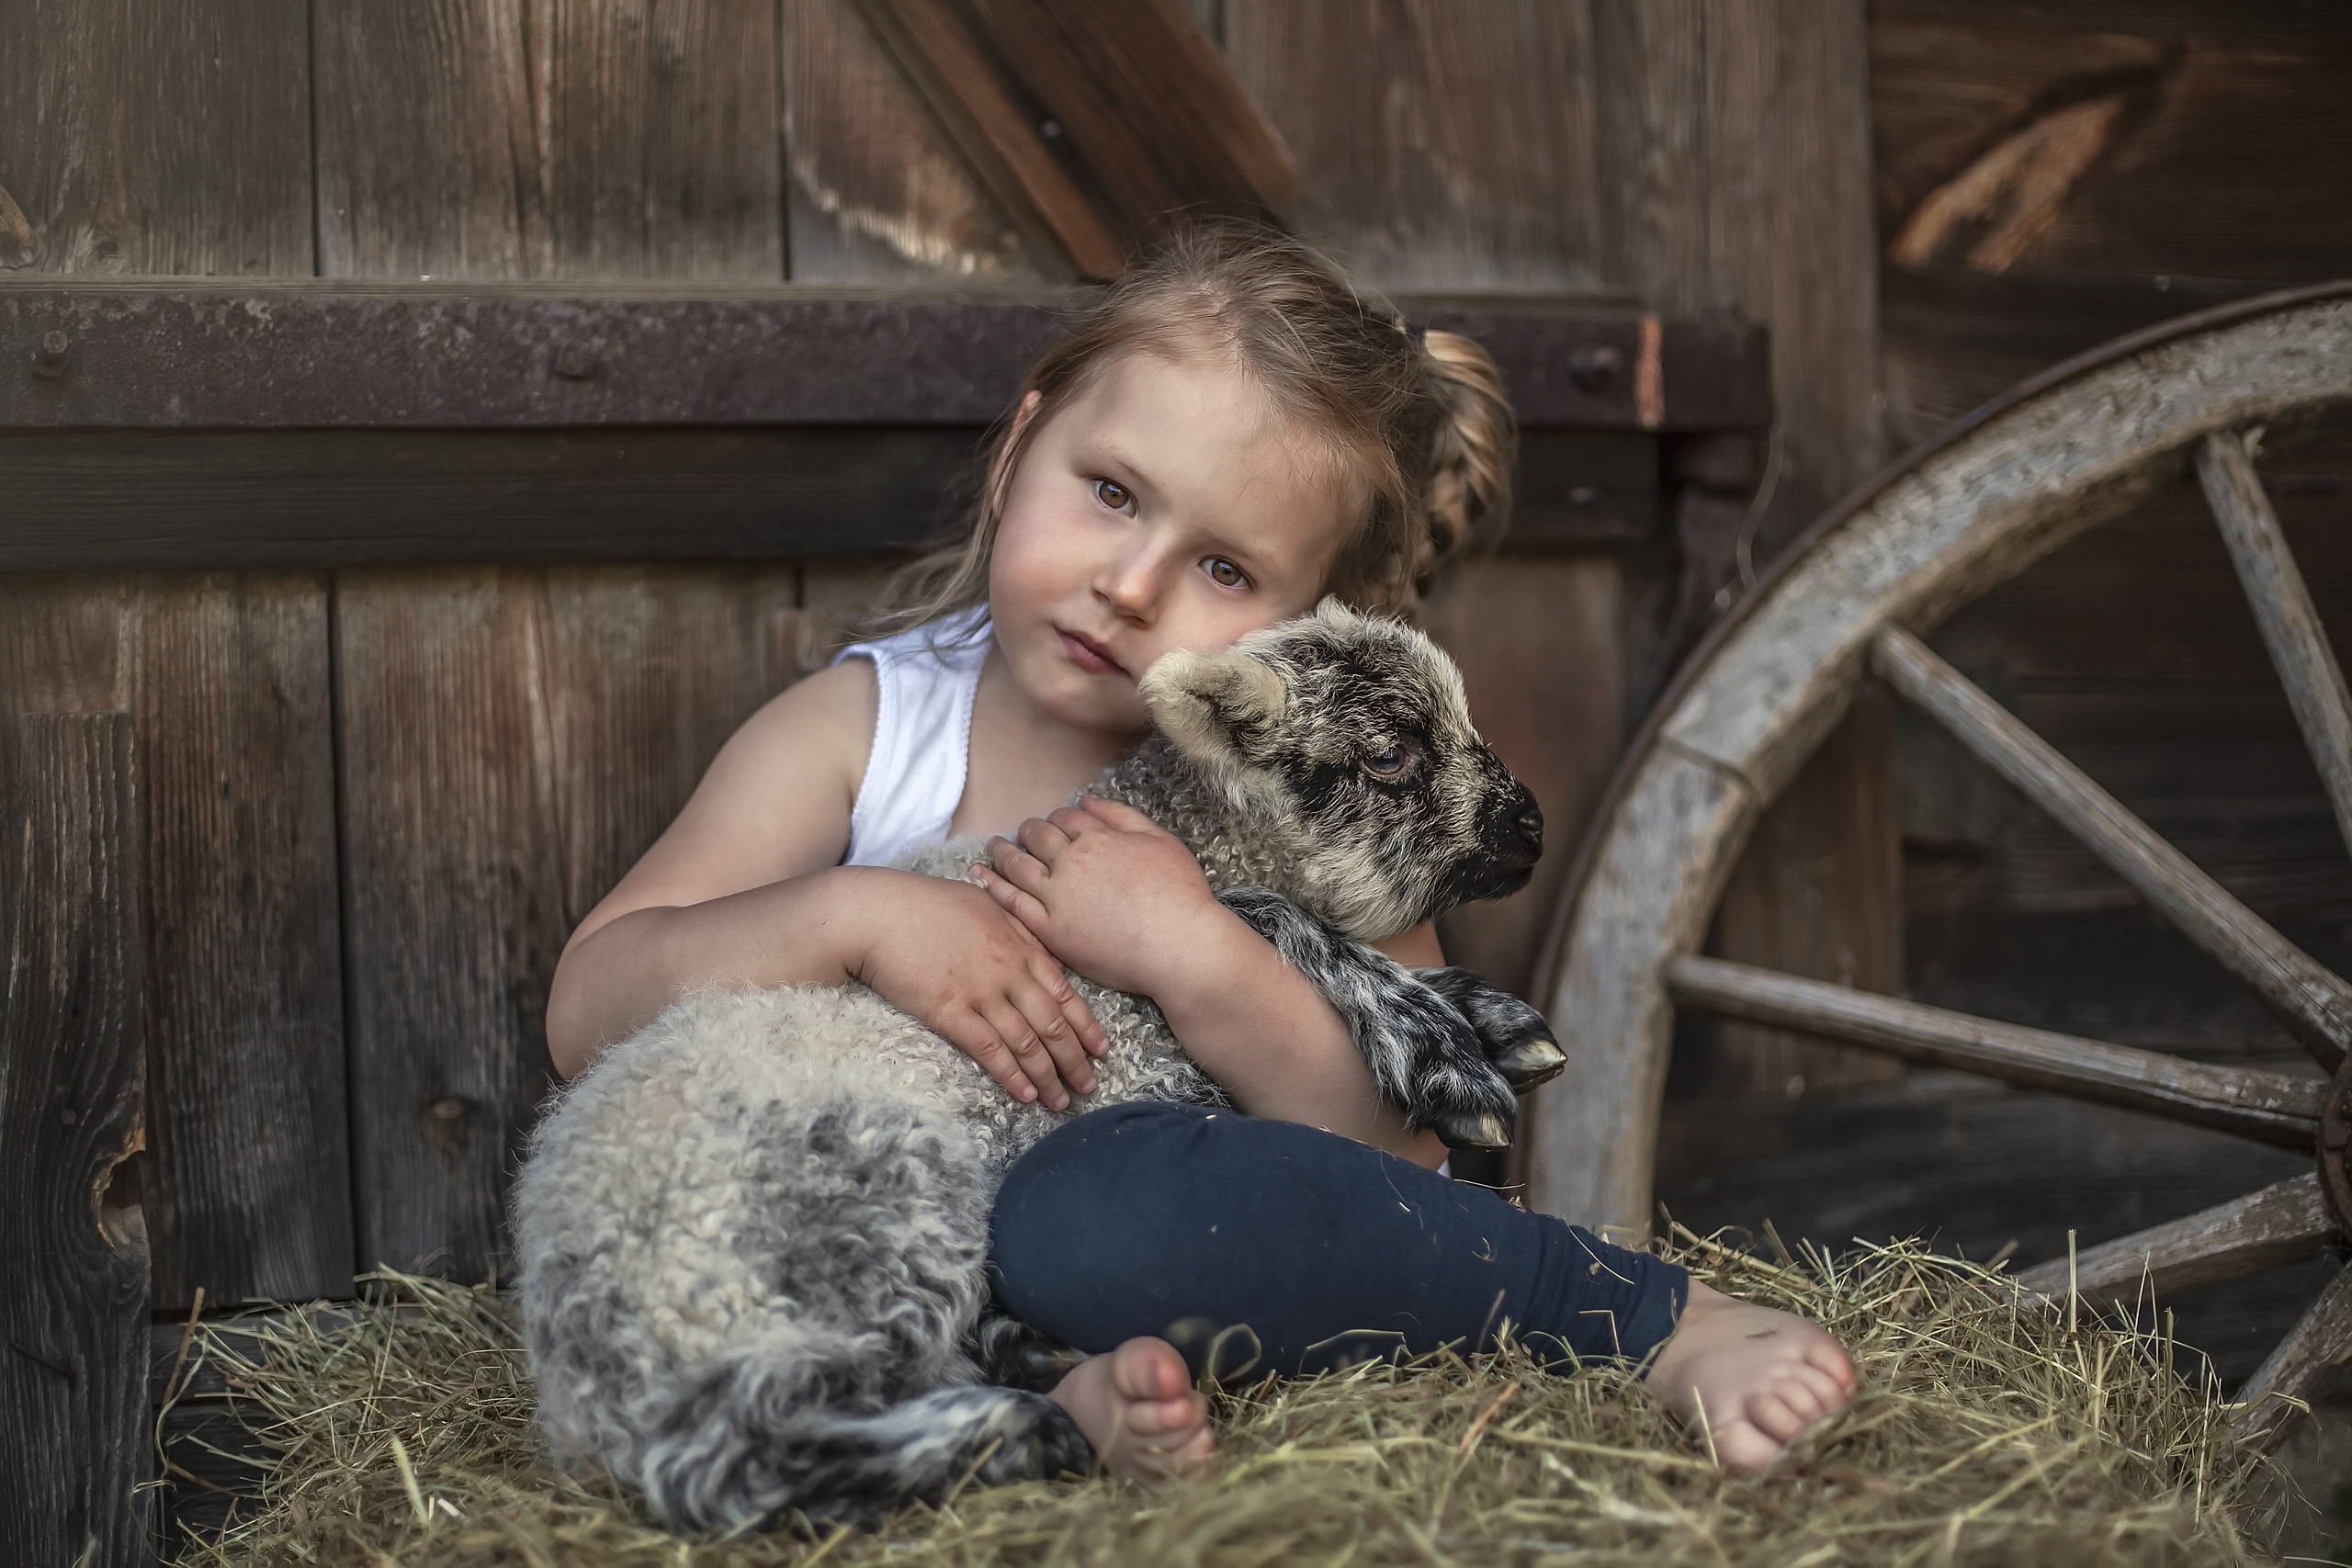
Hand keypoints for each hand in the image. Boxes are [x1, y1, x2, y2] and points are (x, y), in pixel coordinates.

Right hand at [845, 869, 1105, 1109]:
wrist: (878, 913)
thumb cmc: (926, 903)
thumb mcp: (983, 902)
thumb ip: (1014, 924)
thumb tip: (1035, 942)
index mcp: (1020, 945)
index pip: (1065, 991)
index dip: (1086, 1025)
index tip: (1101, 1050)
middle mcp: (1009, 971)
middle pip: (1053, 1023)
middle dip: (1075, 1059)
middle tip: (1089, 1086)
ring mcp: (981, 993)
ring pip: (1027, 1042)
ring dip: (1047, 1076)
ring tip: (1060, 1101)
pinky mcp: (950, 1012)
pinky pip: (990, 1050)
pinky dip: (1011, 1075)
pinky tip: (1025, 1095)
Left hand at [972, 796, 1227, 998]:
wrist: (1178, 947)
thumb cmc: (1179, 895)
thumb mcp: (1160, 840)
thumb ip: (1122, 816)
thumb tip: (1088, 800)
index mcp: (1097, 838)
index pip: (1066, 818)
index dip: (1058, 818)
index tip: (1056, 824)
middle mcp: (1071, 863)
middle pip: (1037, 837)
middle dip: (1029, 831)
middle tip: (1023, 832)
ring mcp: (1057, 898)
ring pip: (1017, 866)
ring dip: (1002, 852)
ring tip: (994, 847)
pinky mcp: (1050, 931)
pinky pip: (1011, 903)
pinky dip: (992, 886)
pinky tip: (979, 876)